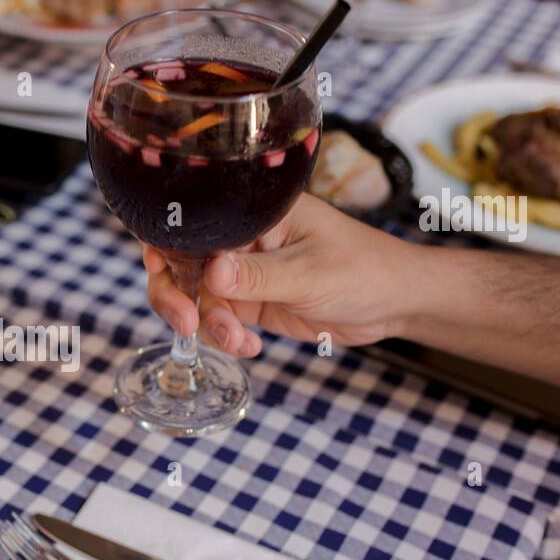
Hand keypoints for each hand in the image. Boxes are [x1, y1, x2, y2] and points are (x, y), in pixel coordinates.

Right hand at [145, 194, 419, 356]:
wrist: (396, 303)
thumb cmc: (365, 270)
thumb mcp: (311, 274)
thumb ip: (258, 275)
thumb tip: (211, 272)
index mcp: (254, 212)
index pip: (193, 221)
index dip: (166, 246)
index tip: (163, 275)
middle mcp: (241, 238)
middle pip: (181, 261)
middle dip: (176, 296)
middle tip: (186, 325)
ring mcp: (243, 271)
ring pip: (197, 296)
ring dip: (209, 324)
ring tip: (240, 342)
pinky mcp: (250, 301)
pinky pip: (218, 319)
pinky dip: (226, 338)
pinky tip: (250, 348)